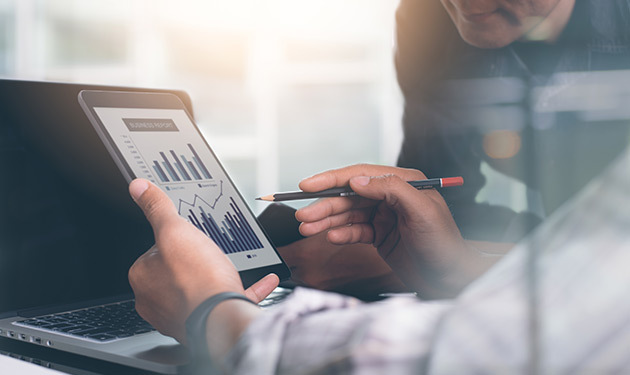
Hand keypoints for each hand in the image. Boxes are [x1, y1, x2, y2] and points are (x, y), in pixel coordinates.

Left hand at [127, 179, 278, 342]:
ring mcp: (180, 315)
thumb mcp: (175, 231)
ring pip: (199, 287)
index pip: (153, 251)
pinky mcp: (206, 323)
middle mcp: (155, 301)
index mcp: (143, 279)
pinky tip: (263, 280)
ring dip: (218, 275)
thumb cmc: (197, 279)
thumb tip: (138, 188)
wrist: (223, 317)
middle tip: (211, 249)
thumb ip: (157, 209)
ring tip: (231, 265)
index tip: (187, 234)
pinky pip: (225, 301)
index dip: (173, 239)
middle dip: (196, 259)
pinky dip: (244, 289)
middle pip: (177, 269)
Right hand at [296, 165, 473, 297]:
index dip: (332, 179)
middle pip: (350, 195)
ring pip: (349, 214)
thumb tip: (358, 180)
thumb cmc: (443, 245)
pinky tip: (330, 237)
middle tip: (303, 215)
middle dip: (325, 205)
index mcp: (404, 183)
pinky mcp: (380, 235)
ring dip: (327, 220)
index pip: (362, 175)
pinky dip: (341, 234)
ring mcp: (385, 216)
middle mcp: (392, 196)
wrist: (449, 280)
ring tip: (308, 228)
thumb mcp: (421, 212)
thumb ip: (391, 190)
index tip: (308, 185)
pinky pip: (355, 231)